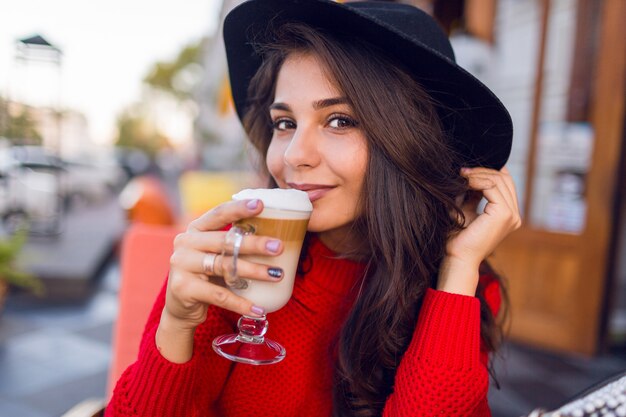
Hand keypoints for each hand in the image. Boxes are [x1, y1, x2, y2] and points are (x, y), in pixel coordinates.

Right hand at [157, 198, 284, 361]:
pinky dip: (241, 303)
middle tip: (279, 247)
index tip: (261, 204)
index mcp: (194, 229)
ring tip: (277, 275)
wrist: (180, 308)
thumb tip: (273, 235)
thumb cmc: (206, 276)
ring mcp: (181, 265)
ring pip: (224, 267)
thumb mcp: (214, 255)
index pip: (218, 214)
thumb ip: (231, 244)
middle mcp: (185, 243)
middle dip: (255, 244)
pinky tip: (259, 309)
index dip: (239, 208)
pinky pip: (219, 295)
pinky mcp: (183, 288)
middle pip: (224, 241)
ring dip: (255, 271)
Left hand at [437, 167, 520, 294]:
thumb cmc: (458, 238)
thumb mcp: (466, 210)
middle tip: (462, 171)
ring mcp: (512, 215)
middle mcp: (514, 216)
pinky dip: (477, 181)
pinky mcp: (504, 215)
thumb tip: (469, 173)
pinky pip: (493, 187)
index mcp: (508, 215)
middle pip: (504, 179)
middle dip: (482, 171)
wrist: (457, 258)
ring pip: (499, 180)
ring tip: (461, 176)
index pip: (504, 183)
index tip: (466, 171)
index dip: (487, 172)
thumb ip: (472, 194)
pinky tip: (464, 182)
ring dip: (478, 175)